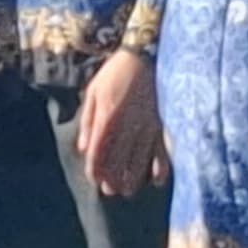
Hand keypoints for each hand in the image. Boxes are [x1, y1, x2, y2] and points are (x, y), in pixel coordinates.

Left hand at [76, 46, 169, 198]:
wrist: (145, 55)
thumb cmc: (114, 73)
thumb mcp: (93, 92)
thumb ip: (88, 121)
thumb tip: (84, 148)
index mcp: (108, 117)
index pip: (100, 150)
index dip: (96, 167)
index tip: (94, 179)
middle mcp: (128, 125)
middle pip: (120, 158)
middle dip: (113, 177)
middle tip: (110, 192)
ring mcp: (147, 126)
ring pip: (140, 158)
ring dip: (133, 176)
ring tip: (127, 191)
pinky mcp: (162, 123)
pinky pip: (163, 149)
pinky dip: (161, 166)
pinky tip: (157, 180)